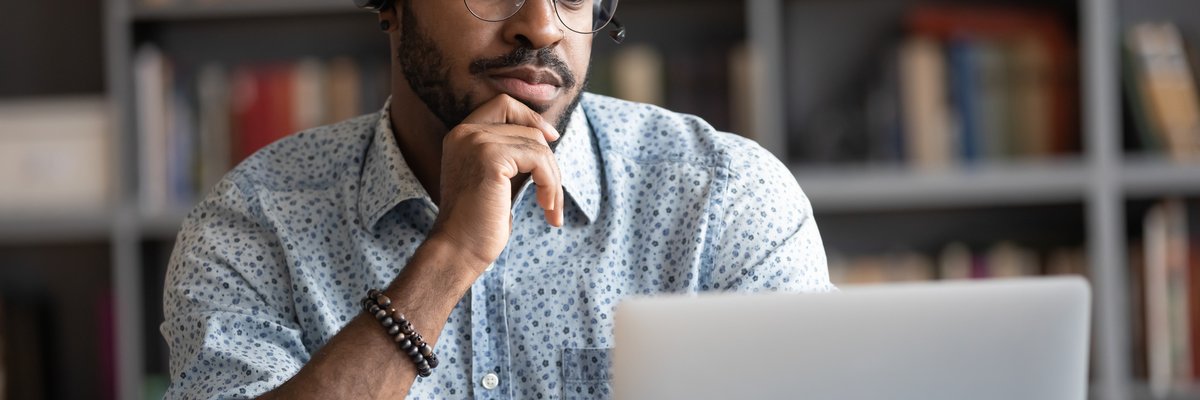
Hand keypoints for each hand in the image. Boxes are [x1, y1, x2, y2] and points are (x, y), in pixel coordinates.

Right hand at [429, 94, 563, 272]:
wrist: (459, 250)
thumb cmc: (479, 222)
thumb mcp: (496, 178)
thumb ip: (512, 154)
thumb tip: (548, 135)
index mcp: (462, 135)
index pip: (503, 104)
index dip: (531, 117)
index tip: (551, 139)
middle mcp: (465, 133)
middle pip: (526, 126)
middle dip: (548, 159)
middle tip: (552, 191)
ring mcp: (476, 142)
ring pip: (537, 145)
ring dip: (553, 179)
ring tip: (550, 207)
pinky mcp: (490, 157)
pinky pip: (538, 159)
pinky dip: (550, 184)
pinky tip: (546, 207)